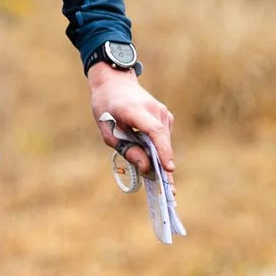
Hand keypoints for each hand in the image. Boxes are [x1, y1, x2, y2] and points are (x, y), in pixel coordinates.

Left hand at [87, 63, 174, 177]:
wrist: (115, 82)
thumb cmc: (106, 106)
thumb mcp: (107, 130)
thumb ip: (126, 149)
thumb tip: (146, 167)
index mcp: (134, 110)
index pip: (153, 131)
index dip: (162, 151)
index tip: (169, 169)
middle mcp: (153, 110)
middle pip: (162, 142)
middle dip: (164, 167)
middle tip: (169, 193)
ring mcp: (162, 112)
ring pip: (164, 142)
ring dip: (160, 159)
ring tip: (163, 183)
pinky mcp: (165, 115)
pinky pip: (163, 137)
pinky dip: (158, 149)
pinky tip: (151, 158)